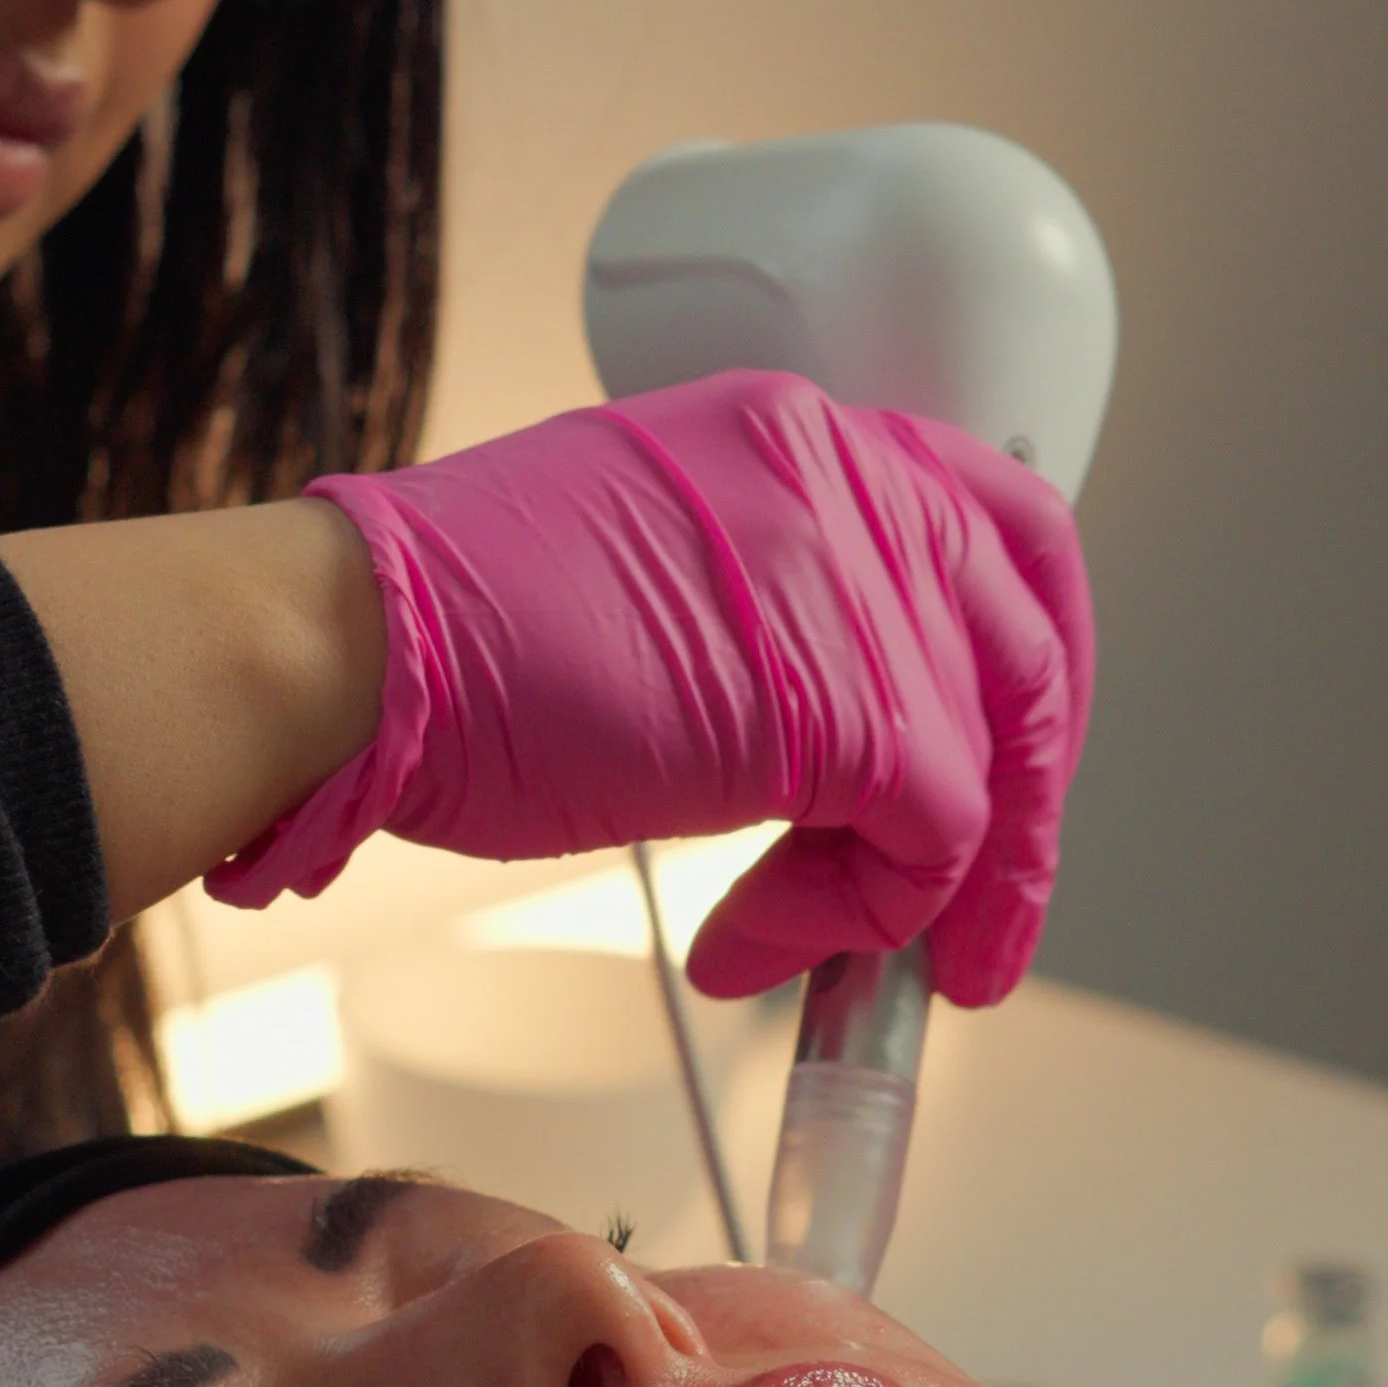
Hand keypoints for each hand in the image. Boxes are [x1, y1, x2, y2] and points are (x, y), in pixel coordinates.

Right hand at [206, 372, 1093, 1010]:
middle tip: (970, 921)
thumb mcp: (643, 567)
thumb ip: (764, 612)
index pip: (993, 524)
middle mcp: (848, 479)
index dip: (1024, 658)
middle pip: (1031, 641)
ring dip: (915, 892)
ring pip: (989, 762)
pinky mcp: (848, 704)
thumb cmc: (441, 633)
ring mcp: (855, 584)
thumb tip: (840, 744)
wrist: (356, 648)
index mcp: (796, 431)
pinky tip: (750, 947)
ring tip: (814, 956)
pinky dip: (855, 919)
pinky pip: (931, 840)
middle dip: (1020, 804)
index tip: (1003, 762)